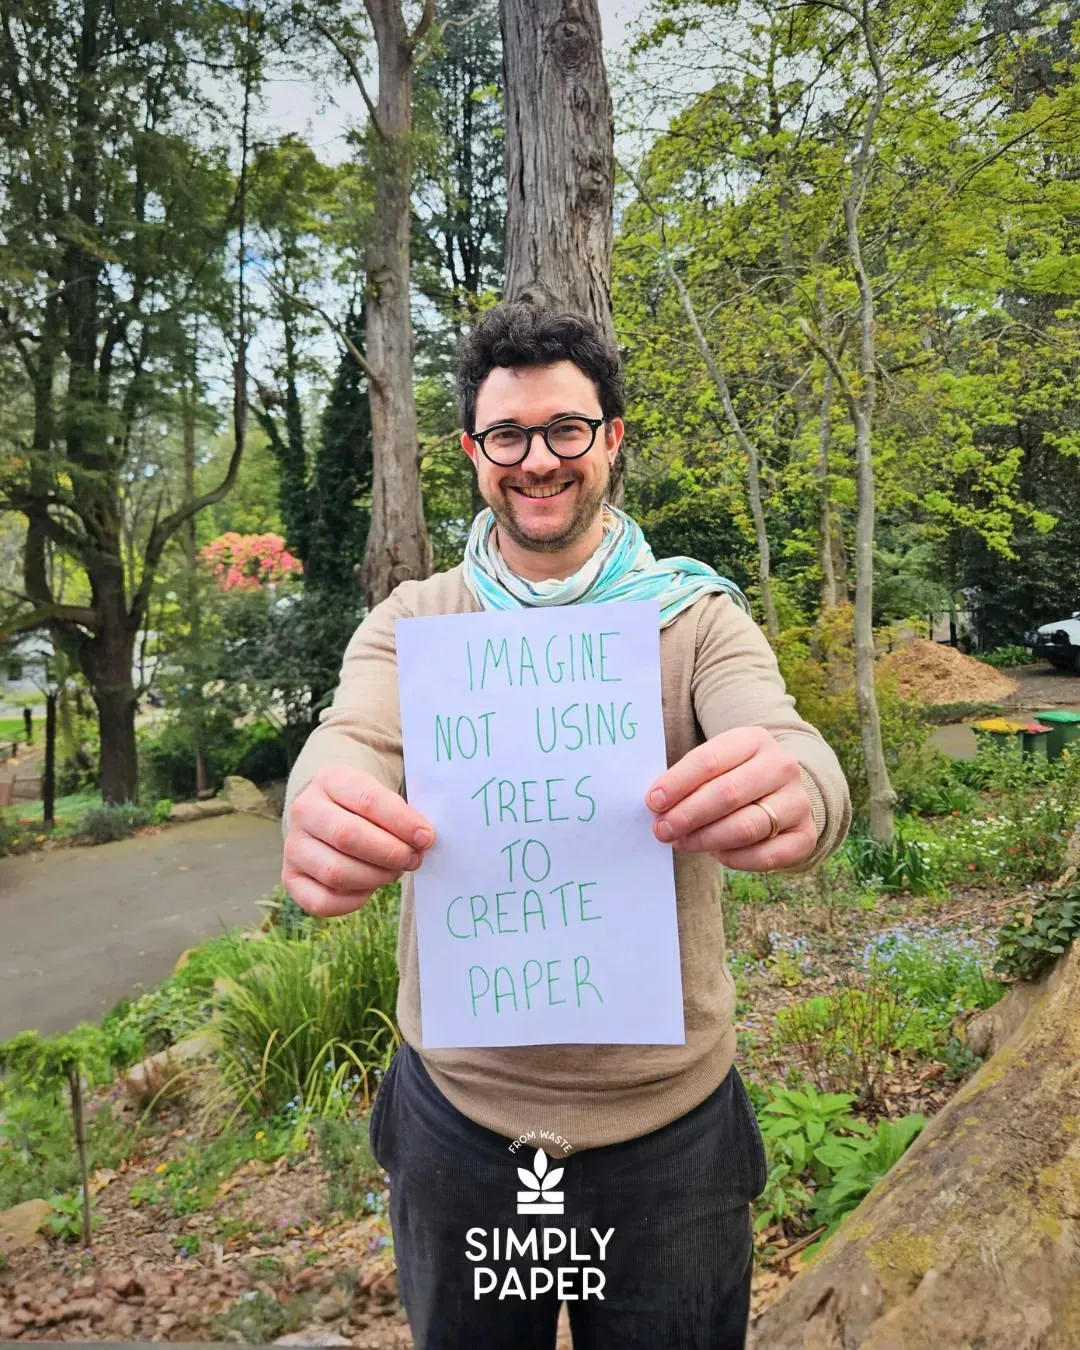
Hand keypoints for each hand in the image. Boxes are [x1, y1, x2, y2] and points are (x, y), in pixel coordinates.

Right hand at [282, 765, 435, 917]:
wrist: (329, 811)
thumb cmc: (365, 807)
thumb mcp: (380, 794)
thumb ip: (400, 814)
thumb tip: (422, 840)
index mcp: (330, 780)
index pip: (368, 801)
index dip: (401, 822)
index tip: (426, 837)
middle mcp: (304, 810)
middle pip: (348, 837)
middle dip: (390, 853)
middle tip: (413, 859)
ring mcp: (293, 845)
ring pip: (335, 872)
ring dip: (375, 877)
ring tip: (394, 872)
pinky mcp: (290, 877)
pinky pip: (321, 901)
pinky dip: (353, 900)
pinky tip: (369, 888)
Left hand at [646, 726, 816, 870]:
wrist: (784, 791)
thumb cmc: (736, 776)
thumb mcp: (718, 763)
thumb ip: (690, 778)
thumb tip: (656, 804)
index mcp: (754, 740)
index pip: (709, 761)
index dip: (677, 783)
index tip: (653, 802)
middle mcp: (781, 767)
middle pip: (727, 794)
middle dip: (687, 815)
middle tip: (662, 830)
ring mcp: (798, 801)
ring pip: (746, 827)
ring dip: (706, 839)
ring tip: (682, 842)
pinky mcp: (805, 835)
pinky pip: (765, 855)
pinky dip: (734, 858)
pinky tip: (716, 853)